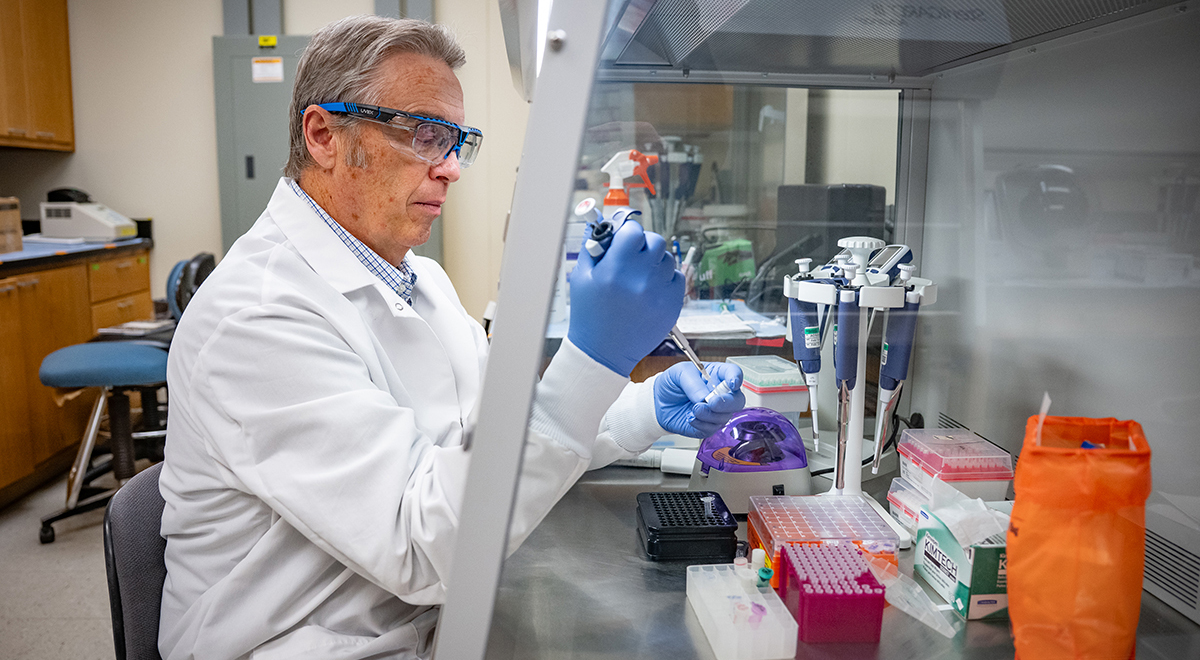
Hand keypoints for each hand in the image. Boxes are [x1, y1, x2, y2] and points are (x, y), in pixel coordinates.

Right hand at [568, 218, 683, 376]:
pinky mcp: (672, 305)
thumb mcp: (581, 278)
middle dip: (643, 244)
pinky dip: (665, 279)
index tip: (623, 239)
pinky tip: (650, 289)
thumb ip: (593, 247)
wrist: (603, 352)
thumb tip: (604, 224)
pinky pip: (677, 278)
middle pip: (655, 241)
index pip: (633, 230)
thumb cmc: (589, 314)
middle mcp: (641, 279)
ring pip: (667, 259)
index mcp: (615, 269)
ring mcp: (660, 293)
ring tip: (640, 277)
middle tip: (632, 257)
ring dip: (655, 262)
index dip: (627, 232)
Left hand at [653, 361, 745, 437]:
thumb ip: (692, 383)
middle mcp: (720, 394)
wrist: (658, 403)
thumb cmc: (672, 384)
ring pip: (724, 417)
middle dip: (726, 403)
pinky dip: (700, 424)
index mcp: (717, 375)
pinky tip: (690, 417)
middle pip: (737, 400)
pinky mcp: (708, 426)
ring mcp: (716, 411)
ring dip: (708, 415)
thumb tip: (703, 397)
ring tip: (693, 409)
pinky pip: (712, 429)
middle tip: (711, 402)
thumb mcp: (679, 374)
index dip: (736, 378)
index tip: (732, 383)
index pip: (734, 373)